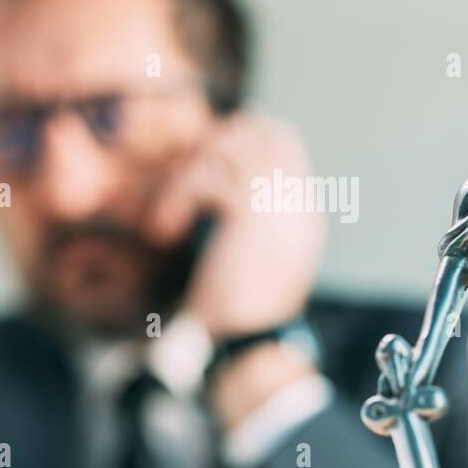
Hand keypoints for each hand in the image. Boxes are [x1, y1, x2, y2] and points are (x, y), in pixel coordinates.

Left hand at [147, 110, 324, 338]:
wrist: (251, 337)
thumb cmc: (243, 312)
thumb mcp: (252, 260)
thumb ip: (248, 222)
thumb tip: (226, 191)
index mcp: (303, 213)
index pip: (285, 143)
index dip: (242, 138)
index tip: (204, 155)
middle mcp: (298, 200)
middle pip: (268, 130)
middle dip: (223, 137)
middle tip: (189, 167)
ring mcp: (280, 201)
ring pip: (233, 147)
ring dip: (191, 171)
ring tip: (170, 209)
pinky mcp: (251, 209)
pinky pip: (210, 177)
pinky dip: (178, 196)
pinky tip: (164, 229)